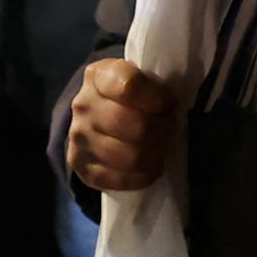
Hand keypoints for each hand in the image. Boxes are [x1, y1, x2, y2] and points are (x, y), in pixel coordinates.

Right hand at [67, 56, 176, 195]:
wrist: (93, 117)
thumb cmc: (126, 96)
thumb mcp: (136, 78)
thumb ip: (153, 84)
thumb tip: (176, 106)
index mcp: (98, 76)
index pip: (129, 86)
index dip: (158, 98)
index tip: (170, 104)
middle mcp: (83, 106)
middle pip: (134, 125)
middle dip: (161, 131)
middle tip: (170, 130)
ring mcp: (80, 138)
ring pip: (129, 156)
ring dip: (155, 155)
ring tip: (162, 149)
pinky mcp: (83, 167)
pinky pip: (119, 179)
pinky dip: (143, 177)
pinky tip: (150, 168)